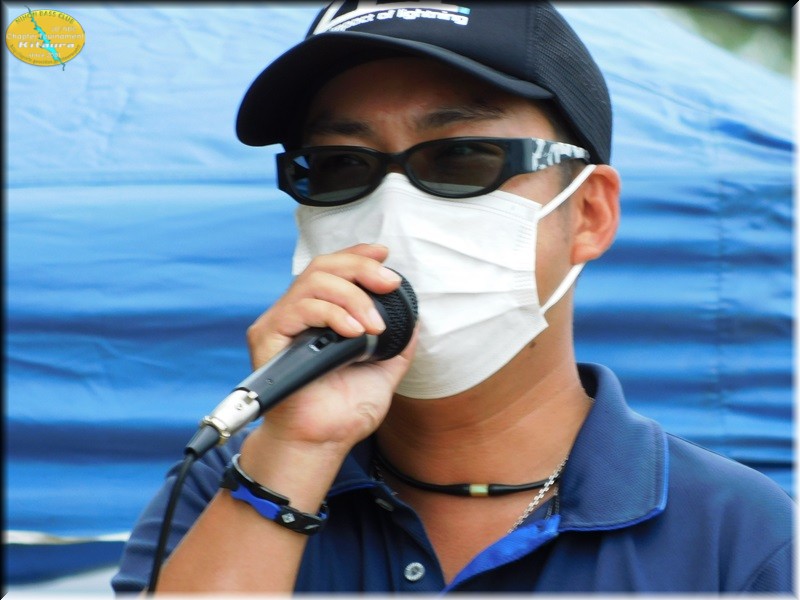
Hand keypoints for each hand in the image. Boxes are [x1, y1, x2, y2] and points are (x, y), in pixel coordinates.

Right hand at [244, 243, 417, 453]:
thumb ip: (397, 341)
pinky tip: (353, 331)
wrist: (322, 442)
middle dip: (360, 268)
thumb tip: (414, 316)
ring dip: (351, 296)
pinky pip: (298, 308)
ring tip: (372, 325)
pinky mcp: (267, 337)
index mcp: (321, 316)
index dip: (357, 255)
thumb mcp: (384, 370)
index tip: (384, 254)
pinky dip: (331, 313)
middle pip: (323, 267)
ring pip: (313, 282)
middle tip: (389, 282)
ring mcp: (281, 323)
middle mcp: (298, 314)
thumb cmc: (344, 412)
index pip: (334, 270)